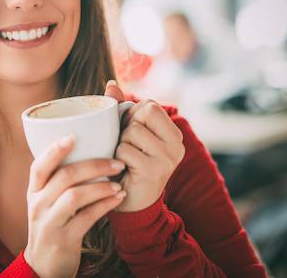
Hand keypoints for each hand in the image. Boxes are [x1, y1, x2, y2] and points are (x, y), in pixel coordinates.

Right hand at [24, 136, 126, 277]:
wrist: (44, 266)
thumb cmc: (51, 226)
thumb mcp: (46, 203)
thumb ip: (57, 182)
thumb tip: (85, 153)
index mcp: (33, 192)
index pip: (39, 166)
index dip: (54, 150)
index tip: (73, 135)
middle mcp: (38, 204)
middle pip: (64, 176)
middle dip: (93, 166)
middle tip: (116, 162)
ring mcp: (49, 222)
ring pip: (75, 196)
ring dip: (101, 187)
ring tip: (119, 183)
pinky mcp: (64, 239)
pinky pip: (87, 218)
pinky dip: (105, 206)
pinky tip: (118, 199)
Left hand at [105, 80, 184, 211]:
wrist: (132, 204)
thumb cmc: (128, 164)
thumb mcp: (127, 134)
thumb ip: (120, 108)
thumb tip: (110, 84)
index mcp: (173, 134)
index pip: (150, 105)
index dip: (132, 115)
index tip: (129, 132)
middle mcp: (176, 144)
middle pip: (142, 113)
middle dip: (126, 127)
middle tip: (127, 146)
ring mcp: (168, 158)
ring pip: (132, 131)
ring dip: (120, 143)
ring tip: (125, 159)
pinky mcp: (154, 170)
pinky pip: (125, 149)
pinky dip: (117, 157)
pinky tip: (123, 168)